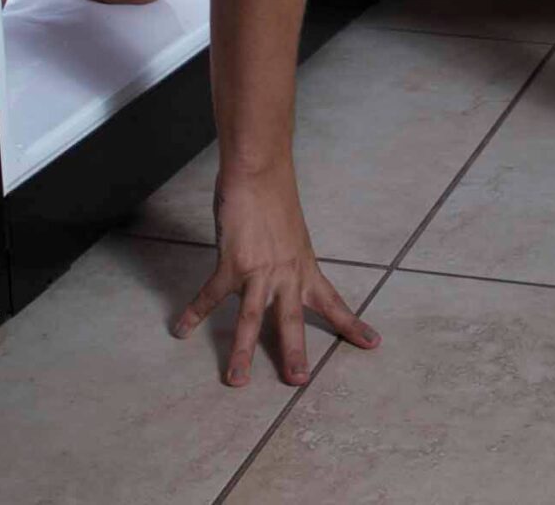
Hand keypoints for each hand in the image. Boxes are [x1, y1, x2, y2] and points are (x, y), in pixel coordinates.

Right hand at [171, 170, 378, 386]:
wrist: (260, 173)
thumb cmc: (274, 198)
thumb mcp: (291, 236)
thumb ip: (285, 261)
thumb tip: (276, 276)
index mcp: (305, 268)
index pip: (334, 303)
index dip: (352, 325)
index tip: (373, 344)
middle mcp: (287, 274)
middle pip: (292, 321)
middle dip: (294, 354)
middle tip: (298, 381)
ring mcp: (260, 271)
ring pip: (252, 319)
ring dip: (242, 352)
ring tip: (236, 381)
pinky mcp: (232, 264)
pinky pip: (210, 295)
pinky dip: (194, 312)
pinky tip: (181, 328)